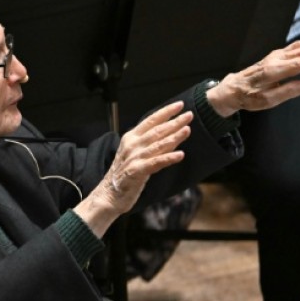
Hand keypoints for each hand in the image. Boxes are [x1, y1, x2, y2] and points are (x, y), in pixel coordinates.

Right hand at [74, 102, 191, 236]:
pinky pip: (155, 163)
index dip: (165, 112)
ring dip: (174, 137)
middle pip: (156, 130)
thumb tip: (174, 136)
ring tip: (187, 130)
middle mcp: (132, 145)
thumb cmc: (125, 175)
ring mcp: (134, 158)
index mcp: (131, 138)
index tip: (180, 105)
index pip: (150, 120)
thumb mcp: (139, 155)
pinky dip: (168, 158)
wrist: (110, 194)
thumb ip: (154, 145)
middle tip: (189, 115)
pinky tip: (180, 155)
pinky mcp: (137, 171)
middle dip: (174, 122)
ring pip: (158, 145)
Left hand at [207, 34, 299, 116]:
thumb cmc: (250, 97)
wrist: (234, 88)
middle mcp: (273, 61)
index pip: (296, 65)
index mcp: (271, 72)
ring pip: (297, 47)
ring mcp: (274, 56)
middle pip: (298, 52)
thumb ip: (286, 92)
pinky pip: (293, 47)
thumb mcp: (267, 101)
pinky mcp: (275, 56)